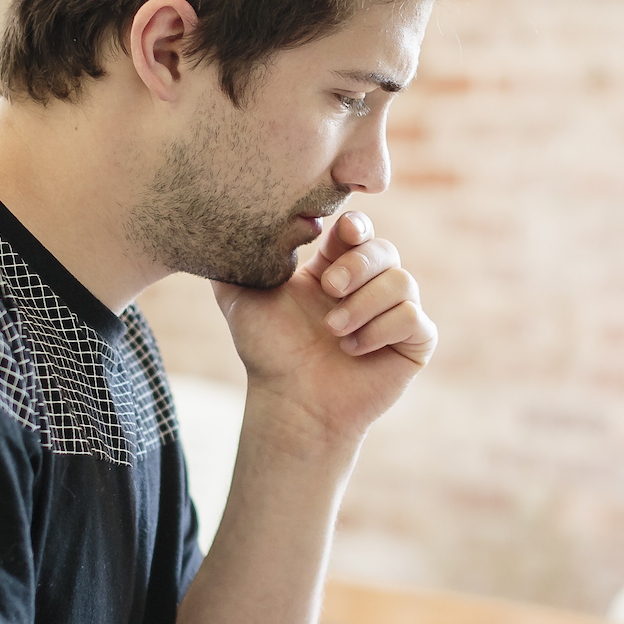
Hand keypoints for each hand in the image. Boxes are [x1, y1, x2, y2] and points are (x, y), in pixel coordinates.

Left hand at [213, 211, 435, 445]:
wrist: (291, 403)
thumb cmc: (268, 353)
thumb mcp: (241, 298)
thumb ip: (231, 260)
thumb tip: (210, 220)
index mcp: (335, 267)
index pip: (357, 230)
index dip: (356, 226)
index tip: (344, 233)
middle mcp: (369, 286)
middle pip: (384, 250)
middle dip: (358, 265)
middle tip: (330, 289)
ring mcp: (394, 313)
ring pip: (403, 281)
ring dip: (364, 304)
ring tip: (334, 331)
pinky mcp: (414, 342)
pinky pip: (413, 318)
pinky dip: (381, 330)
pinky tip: (354, 350)